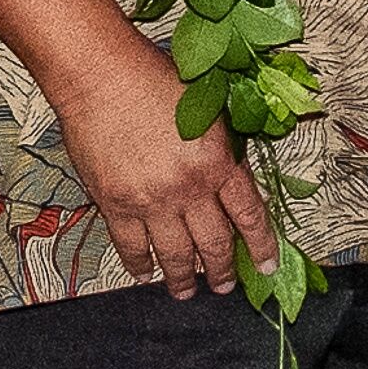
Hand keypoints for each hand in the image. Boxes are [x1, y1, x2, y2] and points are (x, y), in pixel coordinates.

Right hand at [55, 31, 277, 302]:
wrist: (102, 76)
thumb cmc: (153, 80)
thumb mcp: (208, 112)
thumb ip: (222, 152)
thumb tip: (229, 188)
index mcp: (219, 162)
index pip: (250, 217)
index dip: (261, 247)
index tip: (265, 267)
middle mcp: (190, 188)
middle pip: (214, 244)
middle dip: (222, 272)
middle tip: (223, 286)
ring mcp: (152, 200)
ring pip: (175, 255)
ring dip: (183, 279)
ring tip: (186, 292)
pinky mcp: (117, 204)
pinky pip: (132, 247)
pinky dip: (140, 265)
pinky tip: (144, 273)